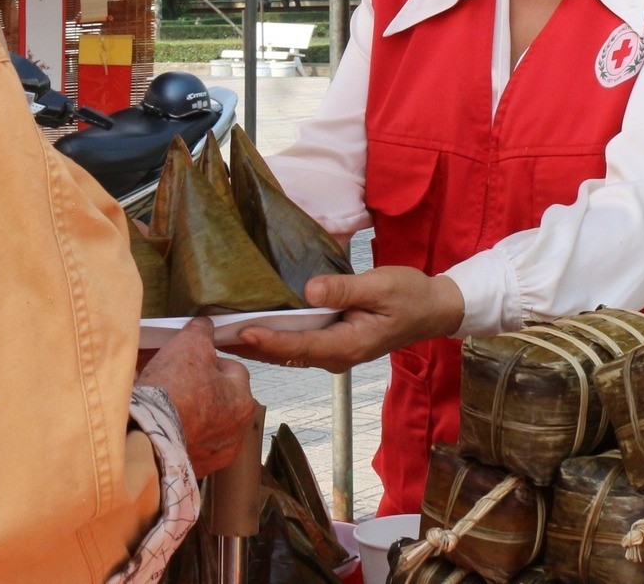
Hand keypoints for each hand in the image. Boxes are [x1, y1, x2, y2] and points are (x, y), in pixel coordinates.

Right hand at [137, 318, 254, 477]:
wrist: (147, 437)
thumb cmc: (174, 388)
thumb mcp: (190, 345)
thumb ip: (202, 332)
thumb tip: (206, 325)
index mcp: (244, 401)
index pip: (233, 370)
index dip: (209, 360)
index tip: (188, 361)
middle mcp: (237, 432)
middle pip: (219, 399)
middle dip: (201, 388)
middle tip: (175, 382)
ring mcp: (216, 456)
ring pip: (205, 424)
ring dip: (191, 413)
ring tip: (165, 405)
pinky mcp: (195, 471)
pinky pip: (190, 445)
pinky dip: (180, 435)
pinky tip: (162, 427)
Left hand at [232, 267, 463, 372]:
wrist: (432, 309)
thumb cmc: (410, 295)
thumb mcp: (381, 286)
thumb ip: (344, 289)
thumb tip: (309, 290)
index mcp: (347, 345)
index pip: (298, 346)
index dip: (267, 339)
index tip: (239, 331)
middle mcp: (335, 355)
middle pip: (284, 354)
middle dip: (248, 347)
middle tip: (211, 336)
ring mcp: (333, 353)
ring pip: (286, 353)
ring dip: (254, 345)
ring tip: (219, 335)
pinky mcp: (331, 344)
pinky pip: (295, 346)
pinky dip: (270, 340)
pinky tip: (249, 330)